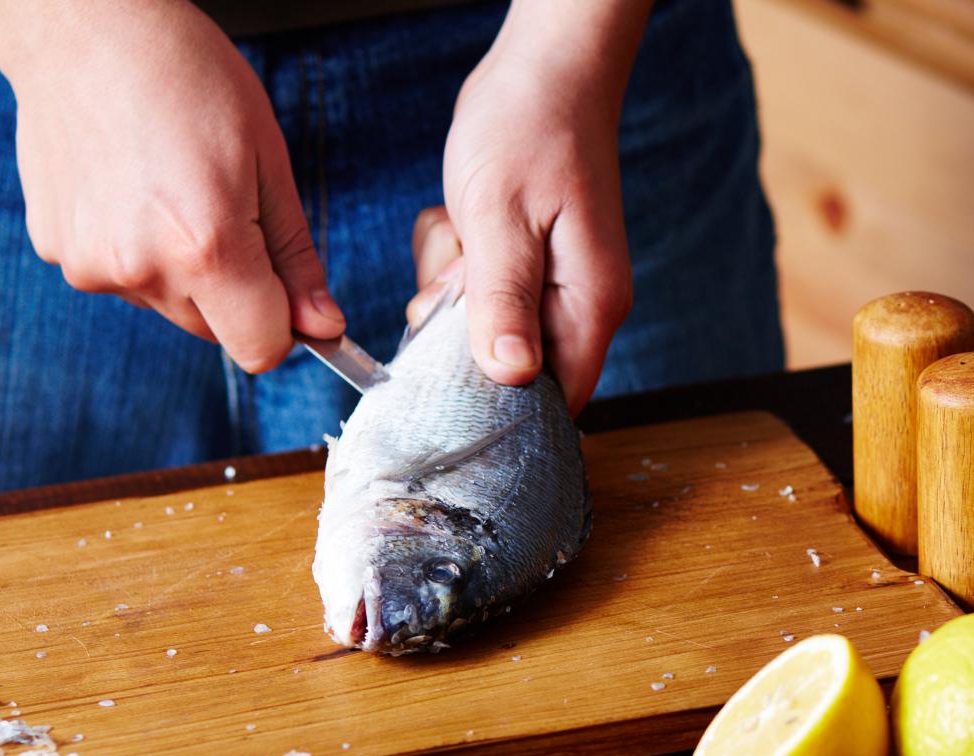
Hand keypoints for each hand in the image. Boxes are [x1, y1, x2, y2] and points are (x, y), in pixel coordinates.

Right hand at [0, 0, 343, 371]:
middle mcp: (142, 270)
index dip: (284, 325)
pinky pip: (121, 279)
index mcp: (206, 248)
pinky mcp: (58, 252)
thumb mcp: (267, 160)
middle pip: (215, 331)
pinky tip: (130, 190)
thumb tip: (322, 325)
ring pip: (168, 305)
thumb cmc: (186, 76)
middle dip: (235, 291)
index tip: (287, 291)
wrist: (84, 25)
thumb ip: (296, 257)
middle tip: (224, 211)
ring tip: (170, 192)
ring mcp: (92, 265)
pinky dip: (136, 251)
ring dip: (183, 272)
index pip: (261, 349)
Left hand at [417, 0, 649, 412]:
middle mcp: (576, 303)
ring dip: (451, 286)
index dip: (503, 402)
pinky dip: (452, 260)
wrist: (540, 70)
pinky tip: (463, 218)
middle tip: (460, 269)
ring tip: (466, 229)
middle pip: (506, 366)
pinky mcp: (521, 264)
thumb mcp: (502, 219)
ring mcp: (548, 284)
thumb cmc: (529, 130)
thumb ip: (504, 302)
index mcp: (588, 304)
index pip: (557, 399)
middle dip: (462, 329)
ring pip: (477, 326)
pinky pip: (470, 290)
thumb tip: (510, 377)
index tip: (455, 370)